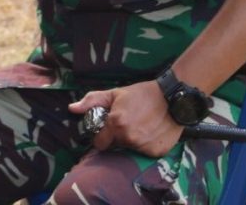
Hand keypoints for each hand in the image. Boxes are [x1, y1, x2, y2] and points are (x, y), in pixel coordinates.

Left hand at [68, 80, 182, 156]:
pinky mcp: (157, 152)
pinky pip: (146, 152)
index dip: (102, 136)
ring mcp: (144, 146)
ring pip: (131, 148)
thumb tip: (72, 109)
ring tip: (141, 125)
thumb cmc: (142, 94)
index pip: (100, 143)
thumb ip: (92, 101)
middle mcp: (129, 138)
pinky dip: (147, 144)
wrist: (173, 98)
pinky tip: (152, 132)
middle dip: (118, 137)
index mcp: (116, 124)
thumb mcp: (115, 93)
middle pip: (116, 145)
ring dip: (133, 140)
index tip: (107, 131)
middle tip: (128, 123)